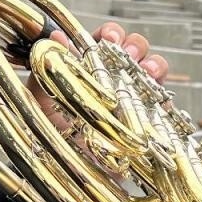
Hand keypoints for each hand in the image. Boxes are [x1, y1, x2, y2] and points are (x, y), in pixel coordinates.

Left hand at [35, 21, 170, 130]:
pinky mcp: (146, 119)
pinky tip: (154, 89)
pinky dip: (162, 91)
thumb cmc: (50, 132)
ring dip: (153, 64)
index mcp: (90, 67)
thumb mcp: (39, 97)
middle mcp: (113, 79)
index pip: (104, 41)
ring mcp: (132, 98)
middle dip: (135, 45)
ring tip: (145, 69)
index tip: (110, 37)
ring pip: (151, 70)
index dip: (111, 33)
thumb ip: (47, 66)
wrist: (63, 168)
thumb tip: (57, 37)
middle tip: (129, 53)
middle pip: (133, 50)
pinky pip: (161, 100)